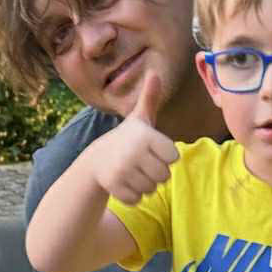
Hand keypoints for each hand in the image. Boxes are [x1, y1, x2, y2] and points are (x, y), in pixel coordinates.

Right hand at [84, 66, 177, 204]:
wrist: (97, 158)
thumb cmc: (127, 139)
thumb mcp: (140, 119)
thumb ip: (150, 98)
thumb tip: (155, 73)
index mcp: (146, 136)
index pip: (174, 158)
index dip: (164, 156)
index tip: (150, 149)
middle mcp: (134, 152)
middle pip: (164, 176)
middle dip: (155, 173)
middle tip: (140, 163)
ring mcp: (123, 169)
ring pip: (151, 189)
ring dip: (144, 185)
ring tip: (132, 171)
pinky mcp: (114, 186)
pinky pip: (137, 199)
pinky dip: (132, 195)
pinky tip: (124, 182)